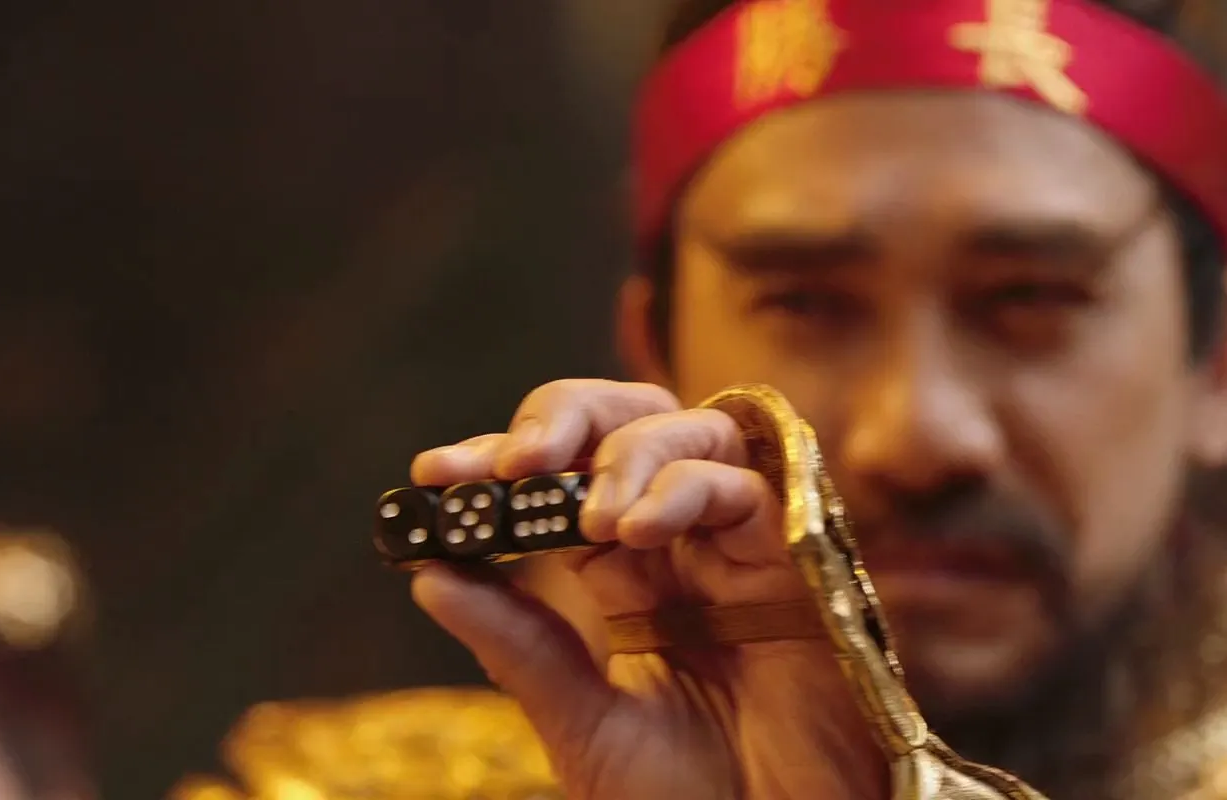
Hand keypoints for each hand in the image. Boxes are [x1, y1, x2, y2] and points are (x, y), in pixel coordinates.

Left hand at [409, 379, 888, 799]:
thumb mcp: (581, 724)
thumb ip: (519, 648)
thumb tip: (429, 576)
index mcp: (627, 576)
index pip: (561, 481)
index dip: (500, 463)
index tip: (436, 474)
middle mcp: (685, 547)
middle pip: (631, 422)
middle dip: (565, 419)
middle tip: (512, 460)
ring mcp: (742, 550)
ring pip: (694, 432)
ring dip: (628, 452)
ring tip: (593, 516)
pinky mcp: (798, 564)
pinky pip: (747, 485)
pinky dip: (686, 487)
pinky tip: (639, 531)